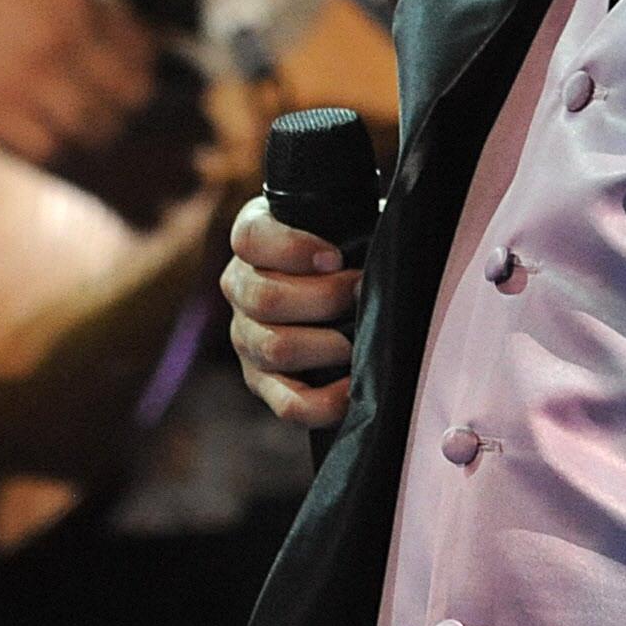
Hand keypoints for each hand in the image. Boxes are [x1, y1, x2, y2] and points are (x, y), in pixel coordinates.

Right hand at [0, 0, 161, 167]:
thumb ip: (83, 14)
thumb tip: (123, 51)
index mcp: (76, 6)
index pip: (140, 54)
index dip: (142, 74)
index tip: (135, 83)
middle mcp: (60, 45)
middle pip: (125, 99)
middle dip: (123, 110)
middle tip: (112, 115)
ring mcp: (26, 80)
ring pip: (88, 129)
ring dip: (90, 135)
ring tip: (81, 133)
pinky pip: (42, 147)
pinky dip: (50, 147)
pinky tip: (43, 137)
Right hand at [221, 191, 359, 427]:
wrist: (343, 284)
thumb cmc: (347, 245)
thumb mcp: (341, 221)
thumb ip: (348, 223)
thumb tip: (384, 249)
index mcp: (252, 239)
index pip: (250, 240)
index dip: (292, 249)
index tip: (336, 257)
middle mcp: (240, 288)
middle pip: (265, 299)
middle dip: (325, 299)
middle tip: (362, 294)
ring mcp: (246, 338)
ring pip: (276, 348)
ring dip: (328, 345)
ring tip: (358, 339)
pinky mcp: (263, 382)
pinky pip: (288, 404)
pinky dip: (325, 401)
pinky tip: (352, 387)